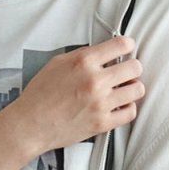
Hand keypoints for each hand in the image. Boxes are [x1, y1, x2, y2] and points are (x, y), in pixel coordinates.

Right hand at [14, 35, 143, 157]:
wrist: (31, 125)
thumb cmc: (40, 95)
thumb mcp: (57, 63)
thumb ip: (83, 55)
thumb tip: (103, 52)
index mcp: (84, 61)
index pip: (121, 45)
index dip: (128, 45)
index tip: (127, 49)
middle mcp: (95, 81)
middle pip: (135, 67)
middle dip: (132, 68)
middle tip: (125, 72)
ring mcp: (101, 103)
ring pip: (137, 90)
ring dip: (131, 88)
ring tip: (123, 90)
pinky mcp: (103, 123)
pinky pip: (130, 112)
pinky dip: (127, 108)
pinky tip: (119, 106)